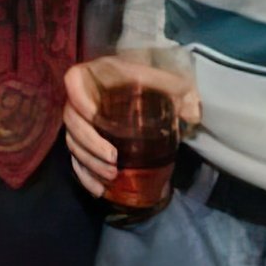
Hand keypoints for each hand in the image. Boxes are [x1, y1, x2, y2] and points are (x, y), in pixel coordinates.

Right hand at [62, 56, 201, 198]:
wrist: (138, 89)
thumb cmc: (147, 82)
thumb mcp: (163, 80)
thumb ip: (177, 89)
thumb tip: (193, 114)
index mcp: (94, 75)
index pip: (73, 81)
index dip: (79, 98)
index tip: (95, 116)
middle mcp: (80, 98)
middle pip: (72, 121)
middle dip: (90, 144)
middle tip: (113, 160)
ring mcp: (78, 122)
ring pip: (73, 143)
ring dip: (90, 162)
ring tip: (112, 175)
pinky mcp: (81, 142)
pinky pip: (74, 160)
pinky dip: (84, 176)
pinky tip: (99, 190)